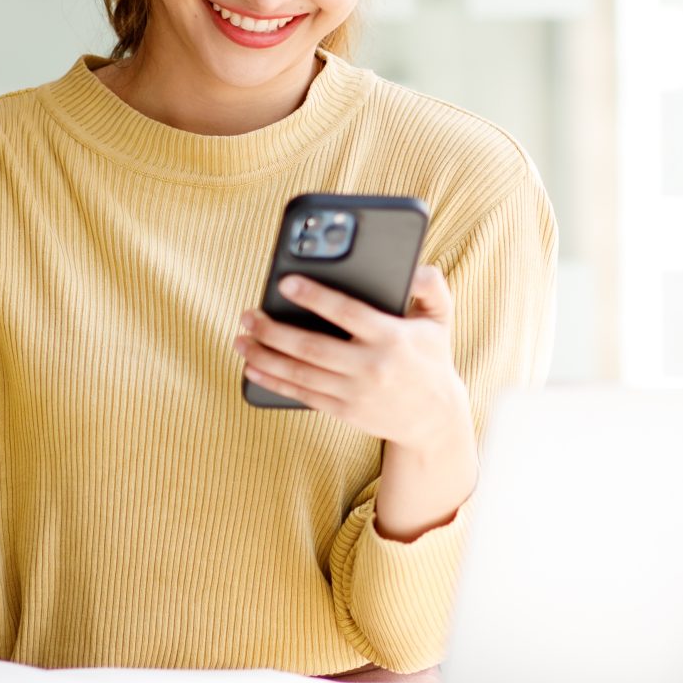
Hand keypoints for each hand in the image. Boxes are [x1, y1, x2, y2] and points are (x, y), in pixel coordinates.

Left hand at [236, 267, 471, 452]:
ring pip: (300, 373)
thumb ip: (431, 285)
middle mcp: (371, 366)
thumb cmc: (431, 358)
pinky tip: (253, 367)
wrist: (433, 417)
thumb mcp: (440, 319)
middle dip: (274, 330)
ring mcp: (355, 392)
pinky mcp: (344, 411)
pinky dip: (274, 381)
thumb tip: (412, 265)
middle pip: (312, 347)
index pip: (348, 313)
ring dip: (265, 356)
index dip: (315, 297)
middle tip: (248, 314)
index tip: (285, 282)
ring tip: (241, 338)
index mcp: (392, 337)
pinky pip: (302, 395)